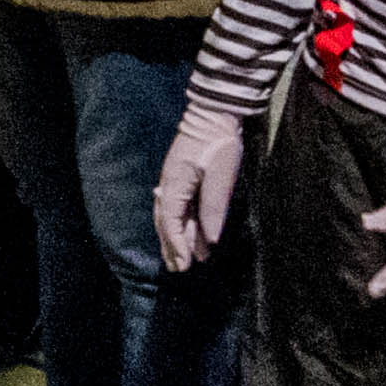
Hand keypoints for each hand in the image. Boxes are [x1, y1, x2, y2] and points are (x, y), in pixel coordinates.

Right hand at [153, 107, 248, 270]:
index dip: (176, 245)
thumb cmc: (218, 144)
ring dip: (180, 238)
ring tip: (189, 259)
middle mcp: (170, 186)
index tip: (183, 265)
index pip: (169, 222)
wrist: (214, 115)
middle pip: (165, 222)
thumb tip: (212, 238)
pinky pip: (182, 207)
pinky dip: (187, 224)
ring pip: (173, 217)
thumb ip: (214, 208)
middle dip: (172, 246)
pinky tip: (197, 235)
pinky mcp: (185, 178)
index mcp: (175, 186)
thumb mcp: (220, 177)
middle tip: (178, 269)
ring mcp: (176, 182)